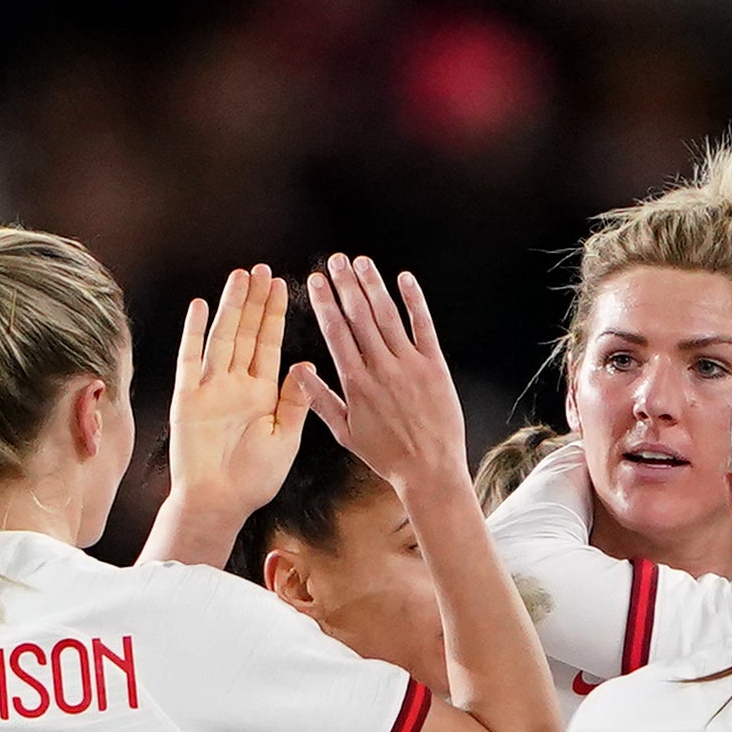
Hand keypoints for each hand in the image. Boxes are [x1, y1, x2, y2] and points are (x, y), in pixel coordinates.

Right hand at [160, 265, 312, 532]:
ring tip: (240, 276)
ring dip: (230, 307)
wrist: (221, 502)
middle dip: (255, 301)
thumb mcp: (284, 438)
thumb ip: (294, 401)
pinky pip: (190, 359)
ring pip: (222, 337)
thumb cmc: (254, 478)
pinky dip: (193, 332)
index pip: (270, 345)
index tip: (284, 284)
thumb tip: (306, 361)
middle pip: (246, 333)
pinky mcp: (187, 397)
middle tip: (263, 269)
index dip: (276, 315)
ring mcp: (211, 388)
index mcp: (263, 393)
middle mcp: (236, 384)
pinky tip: (199, 305)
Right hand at [302, 258, 468, 496]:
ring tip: (362, 262)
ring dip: (373, 285)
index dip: (325, 302)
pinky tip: (405, 279)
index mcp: (355, 382)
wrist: (429, 471)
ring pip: (387, 316)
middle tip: (336, 260)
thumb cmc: (387, 456)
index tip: (316, 280)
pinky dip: (415, 301)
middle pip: (359, 316)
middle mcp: (380, 368)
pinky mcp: (435, 367)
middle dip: (345, 284)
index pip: (335, 331)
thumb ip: (319, 398)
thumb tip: (297, 370)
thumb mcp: (345, 432)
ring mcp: (409, 366)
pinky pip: (424, 327)